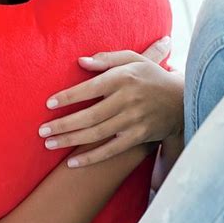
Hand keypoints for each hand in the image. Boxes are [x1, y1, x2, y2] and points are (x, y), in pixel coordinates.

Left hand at [38, 36, 184, 167]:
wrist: (181, 100)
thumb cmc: (150, 76)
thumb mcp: (133, 59)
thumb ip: (107, 59)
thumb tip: (80, 62)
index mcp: (124, 78)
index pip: (90, 88)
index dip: (68, 97)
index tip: (49, 104)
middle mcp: (128, 100)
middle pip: (90, 115)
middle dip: (63, 124)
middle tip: (42, 130)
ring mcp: (134, 120)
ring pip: (97, 134)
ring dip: (71, 140)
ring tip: (49, 143)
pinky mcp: (138, 137)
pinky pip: (111, 150)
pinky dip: (91, 158)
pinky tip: (72, 163)